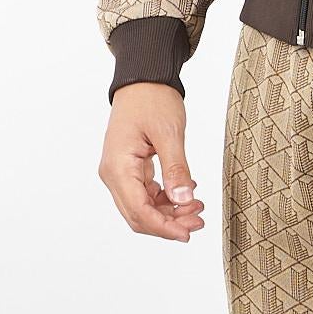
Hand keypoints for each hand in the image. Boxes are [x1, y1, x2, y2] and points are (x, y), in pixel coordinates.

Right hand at [98, 83, 204, 241]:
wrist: (143, 80)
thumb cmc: (152, 99)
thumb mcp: (169, 133)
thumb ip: (176, 169)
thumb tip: (184, 200)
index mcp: (118, 166)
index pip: (138, 210)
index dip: (163, 227)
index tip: (187, 233)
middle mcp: (113, 174)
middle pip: (138, 215)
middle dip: (168, 224)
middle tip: (199, 221)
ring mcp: (120, 173)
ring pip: (143, 208)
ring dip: (169, 214)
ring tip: (197, 208)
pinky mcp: (130, 170)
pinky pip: (146, 195)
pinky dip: (167, 201)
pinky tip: (187, 194)